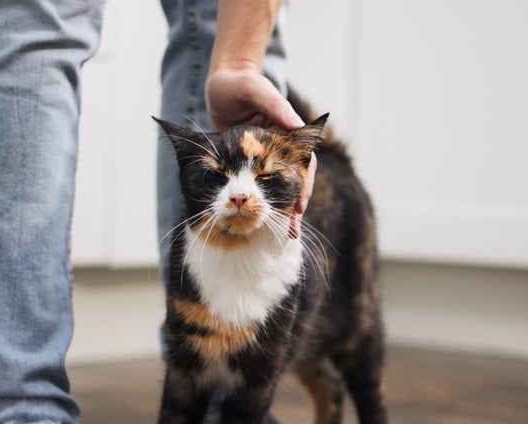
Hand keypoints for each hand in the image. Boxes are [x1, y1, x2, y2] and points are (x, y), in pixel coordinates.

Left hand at [205, 67, 316, 217]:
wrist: (223, 84)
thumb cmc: (239, 84)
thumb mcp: (256, 90)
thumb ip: (275, 106)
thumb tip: (296, 125)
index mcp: (290, 133)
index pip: (304, 164)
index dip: (303, 187)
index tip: (299, 207)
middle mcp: (284, 148)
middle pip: (296, 182)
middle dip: (295, 208)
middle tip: (291, 232)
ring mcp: (269, 157)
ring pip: (281, 188)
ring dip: (283, 211)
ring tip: (284, 235)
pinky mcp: (254, 163)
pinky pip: (263, 186)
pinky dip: (266, 203)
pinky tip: (264, 221)